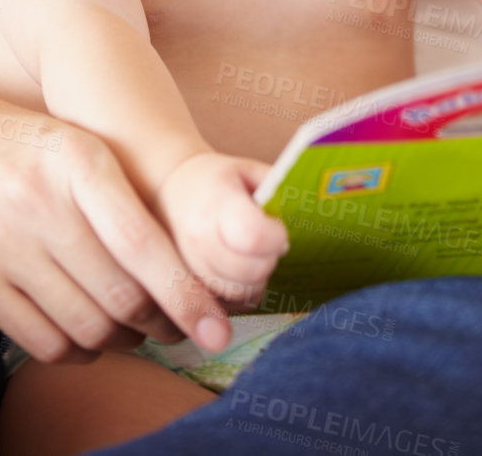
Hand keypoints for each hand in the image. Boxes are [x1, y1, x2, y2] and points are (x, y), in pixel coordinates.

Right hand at [0, 79, 237, 363]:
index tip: (216, 325)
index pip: (143, 246)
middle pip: (120, 295)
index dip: (186, 295)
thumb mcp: (76, 144)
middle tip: (177, 325)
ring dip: (120, 340)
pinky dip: (76, 350)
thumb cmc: (19, 140)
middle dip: (161, 322)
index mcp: (77, 161)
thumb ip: (122, 199)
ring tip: (130, 328)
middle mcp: (40, 203)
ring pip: (85, 326)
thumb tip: (181, 267)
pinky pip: (42, 340)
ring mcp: (2, 245)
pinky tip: (85, 333)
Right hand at [156, 151, 289, 308]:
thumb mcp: (248, 172)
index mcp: (215, 203)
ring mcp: (188, 272)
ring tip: (251, 253)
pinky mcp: (186, 294)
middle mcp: (197, 241)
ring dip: (256, 279)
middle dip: (268, 259)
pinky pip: (228, 308)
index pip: (252, 236)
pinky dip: (241, 294)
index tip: (279, 231)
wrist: (170, 196)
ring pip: (241, 295)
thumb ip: (276, 192)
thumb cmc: (219, 183)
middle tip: (268, 242)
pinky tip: (237, 270)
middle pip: (250, 272)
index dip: (274, 238)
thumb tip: (311, 216)